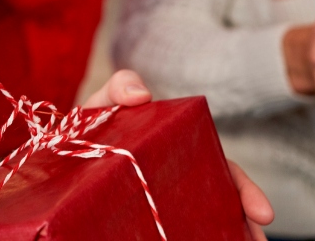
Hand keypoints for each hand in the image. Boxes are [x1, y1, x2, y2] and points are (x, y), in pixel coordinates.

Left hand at [85, 72, 273, 238]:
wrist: (53, 157)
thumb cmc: (86, 129)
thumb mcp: (101, 105)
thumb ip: (118, 88)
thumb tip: (143, 94)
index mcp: (177, 148)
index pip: (221, 168)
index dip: (243, 189)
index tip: (261, 211)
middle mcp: (177, 176)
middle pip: (219, 200)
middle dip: (244, 223)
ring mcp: (161, 200)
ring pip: (202, 221)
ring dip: (227, 235)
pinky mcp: (142, 218)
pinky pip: (174, 232)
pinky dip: (196, 238)